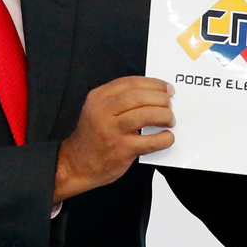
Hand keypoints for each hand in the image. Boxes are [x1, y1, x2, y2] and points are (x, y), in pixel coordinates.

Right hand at [54, 76, 174, 202]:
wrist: (77, 164)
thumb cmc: (93, 137)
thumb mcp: (98, 110)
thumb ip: (119, 101)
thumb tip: (153, 95)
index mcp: (98, 97)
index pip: (130, 82)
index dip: (153, 83)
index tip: (167, 88)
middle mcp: (102, 111)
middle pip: (139, 97)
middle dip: (161, 99)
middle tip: (170, 105)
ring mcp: (112, 131)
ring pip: (145, 115)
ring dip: (164, 115)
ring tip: (170, 120)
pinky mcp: (121, 150)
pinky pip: (150, 141)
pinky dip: (164, 138)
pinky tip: (167, 137)